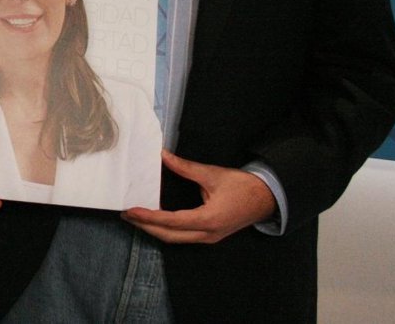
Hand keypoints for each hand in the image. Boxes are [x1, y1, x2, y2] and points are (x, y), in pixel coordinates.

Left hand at [121, 149, 276, 243]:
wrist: (267, 198)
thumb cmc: (243, 186)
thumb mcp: (212, 174)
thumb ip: (185, 167)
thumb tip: (163, 156)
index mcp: (208, 219)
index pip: (171, 221)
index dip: (149, 217)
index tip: (132, 211)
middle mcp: (207, 234)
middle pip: (170, 235)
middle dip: (146, 226)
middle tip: (127, 215)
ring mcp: (209, 237)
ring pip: (176, 239)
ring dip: (155, 229)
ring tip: (137, 217)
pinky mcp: (210, 235)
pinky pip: (184, 236)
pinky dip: (167, 229)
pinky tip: (156, 220)